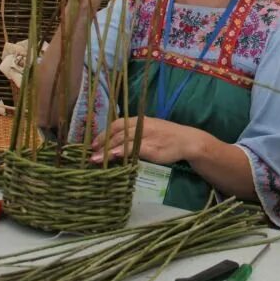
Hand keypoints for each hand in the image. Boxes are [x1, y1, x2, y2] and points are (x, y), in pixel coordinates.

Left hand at [90, 117, 204, 164]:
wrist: (188, 141)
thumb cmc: (167, 138)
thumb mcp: (149, 133)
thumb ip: (134, 137)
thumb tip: (116, 145)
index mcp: (140, 120)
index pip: (117, 124)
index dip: (103, 133)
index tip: (94, 144)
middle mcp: (141, 125)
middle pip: (116, 132)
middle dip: (102, 143)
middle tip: (91, 154)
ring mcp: (146, 136)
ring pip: (122, 141)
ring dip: (107, 150)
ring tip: (96, 159)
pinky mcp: (152, 148)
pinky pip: (133, 149)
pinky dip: (122, 152)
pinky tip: (114, 156)